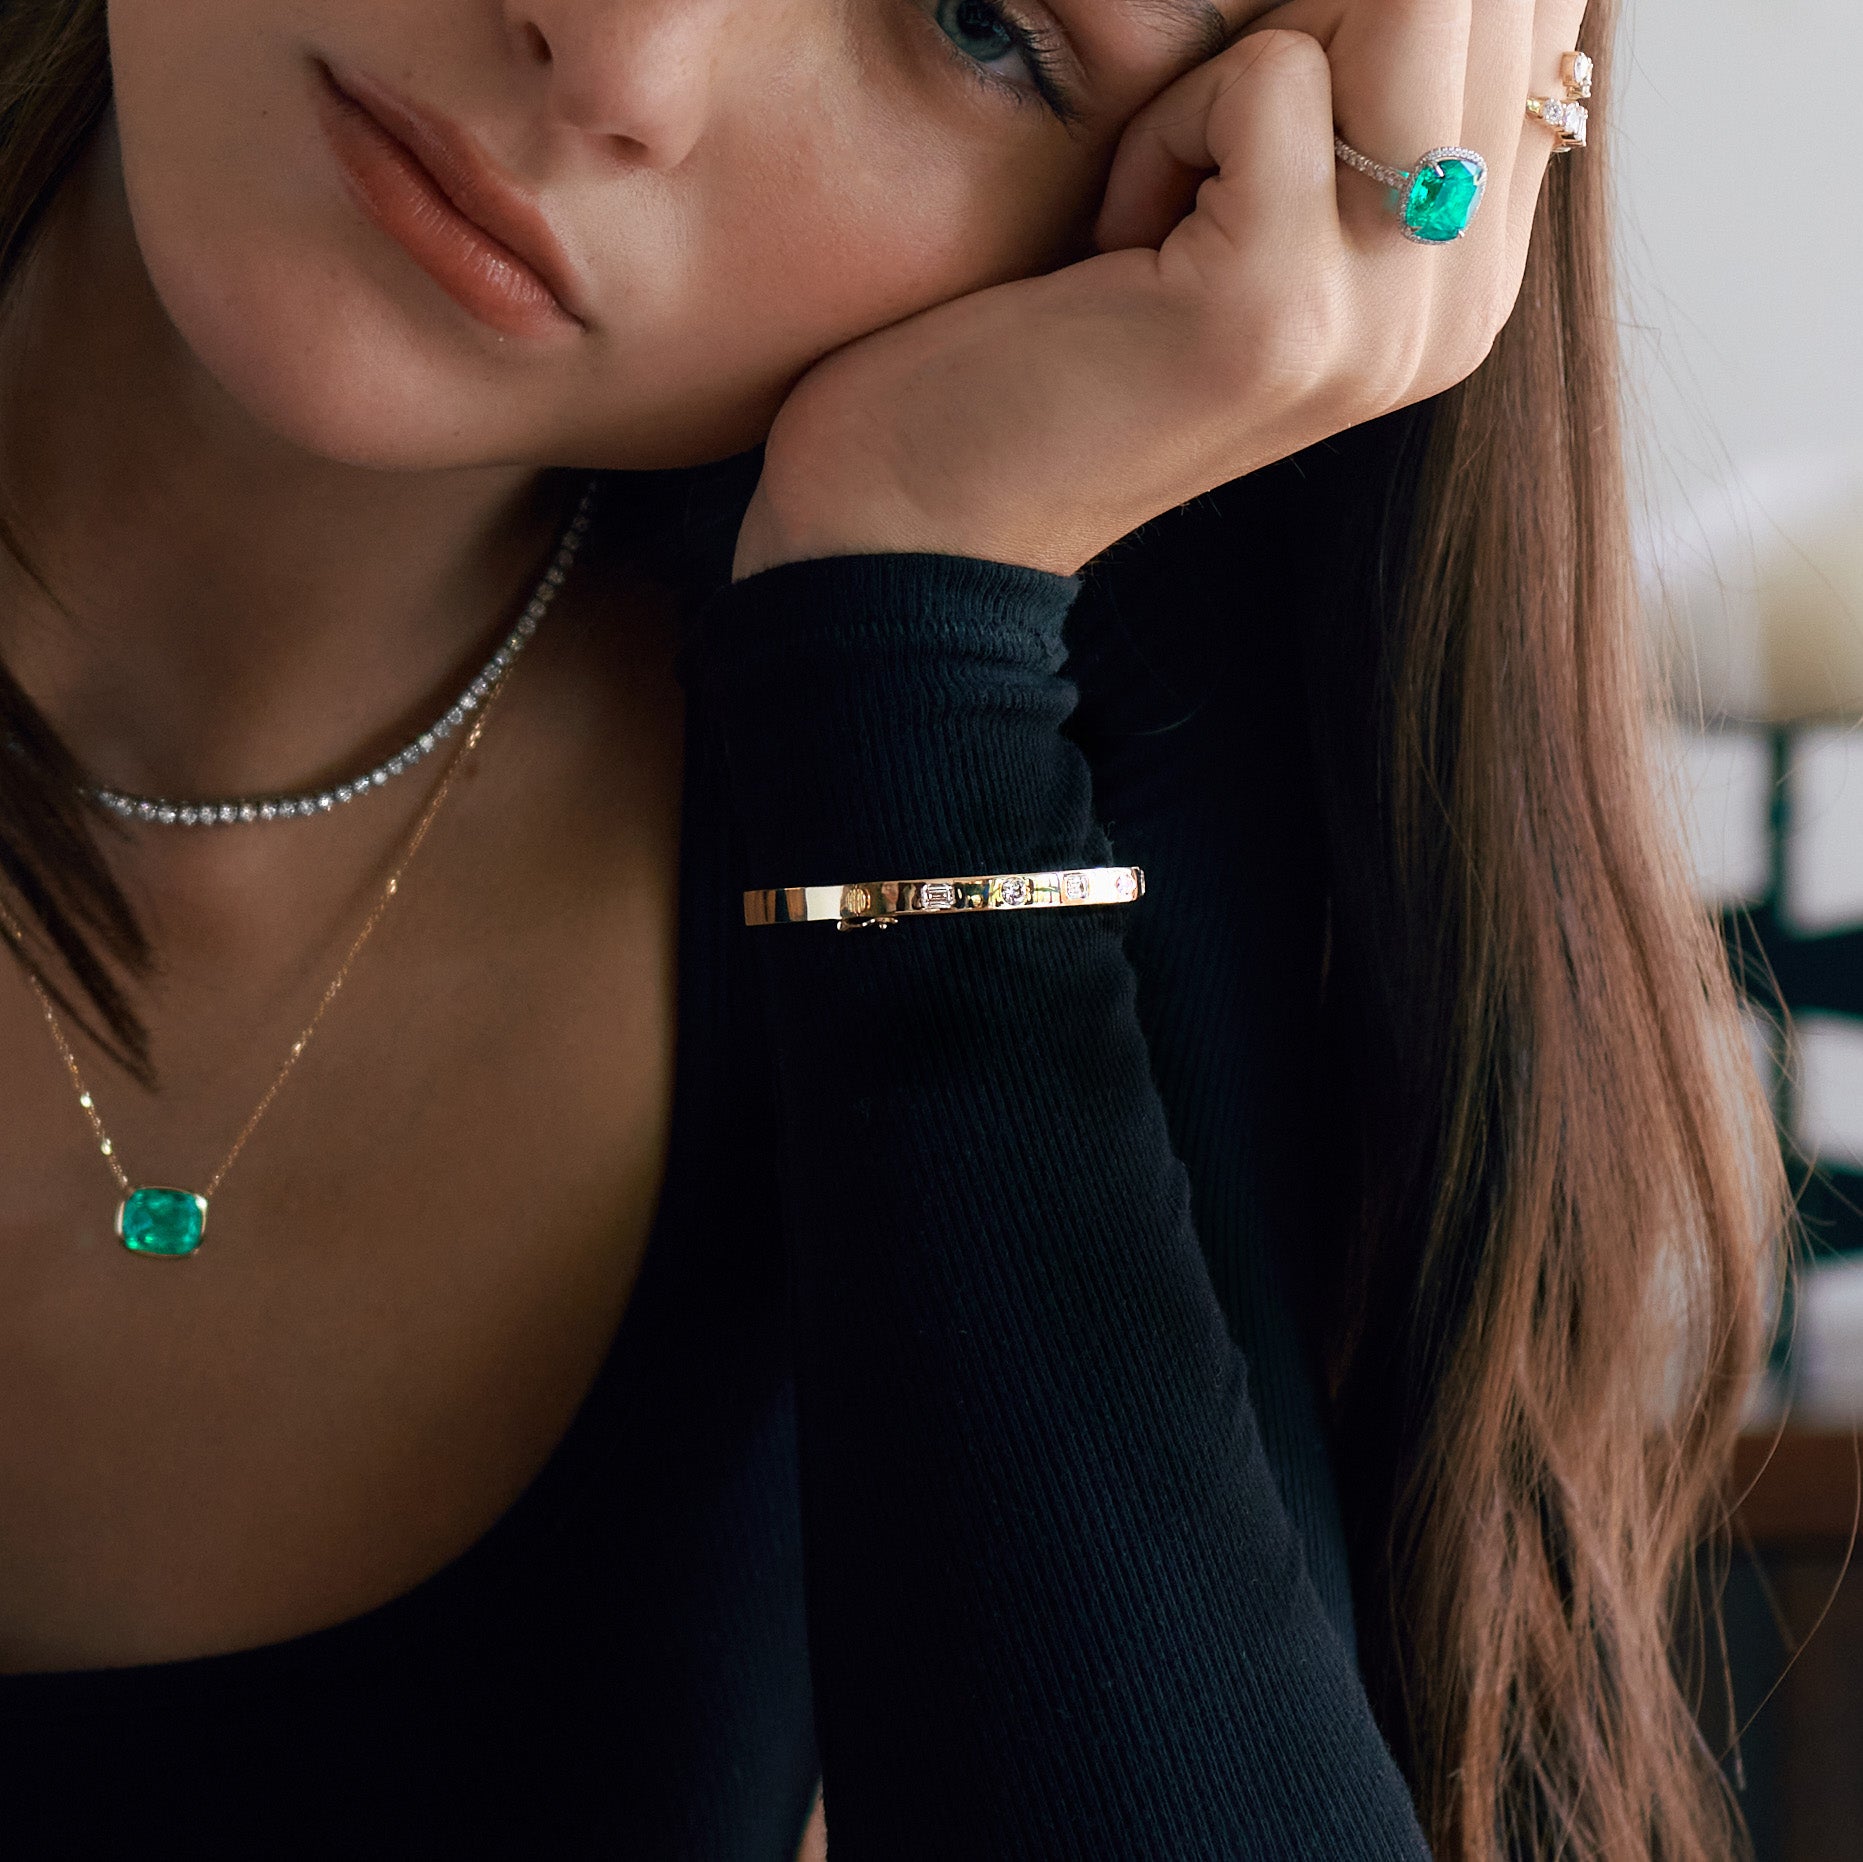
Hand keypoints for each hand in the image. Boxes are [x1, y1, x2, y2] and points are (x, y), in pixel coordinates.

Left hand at [732, 0, 1586, 582]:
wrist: (931, 514)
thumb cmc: (1061, 337)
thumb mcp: (1249, 201)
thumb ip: (1364, 90)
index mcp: (1470, 274)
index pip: (1533, 18)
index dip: (1388, 2)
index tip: (1261, 108)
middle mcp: (1461, 307)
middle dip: (1320, 16)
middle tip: (1204, 161)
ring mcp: (1383, 320)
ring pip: (1401, 8)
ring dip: (1244, 64)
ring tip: (1165, 196)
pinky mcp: (1279, 311)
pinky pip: (1267, 75)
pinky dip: (1167, 127)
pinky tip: (1121, 244)